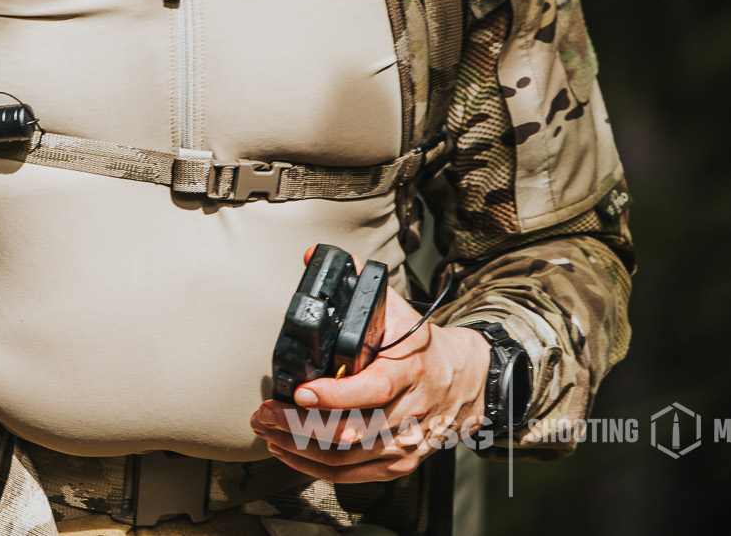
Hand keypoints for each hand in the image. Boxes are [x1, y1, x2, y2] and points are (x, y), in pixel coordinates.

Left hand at [248, 248, 489, 483]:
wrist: (466, 380)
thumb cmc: (420, 345)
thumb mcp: (395, 309)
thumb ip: (356, 284)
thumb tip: (313, 256)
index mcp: (408, 371)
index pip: (372, 389)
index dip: (335, 395)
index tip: (301, 392)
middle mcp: (409, 412)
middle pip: (352, 431)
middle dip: (300, 426)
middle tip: (264, 414)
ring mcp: (405, 442)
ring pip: (347, 457)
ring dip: (299, 448)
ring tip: (266, 430)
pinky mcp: (399, 463)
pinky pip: (352, 474)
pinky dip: (314, 467)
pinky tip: (287, 451)